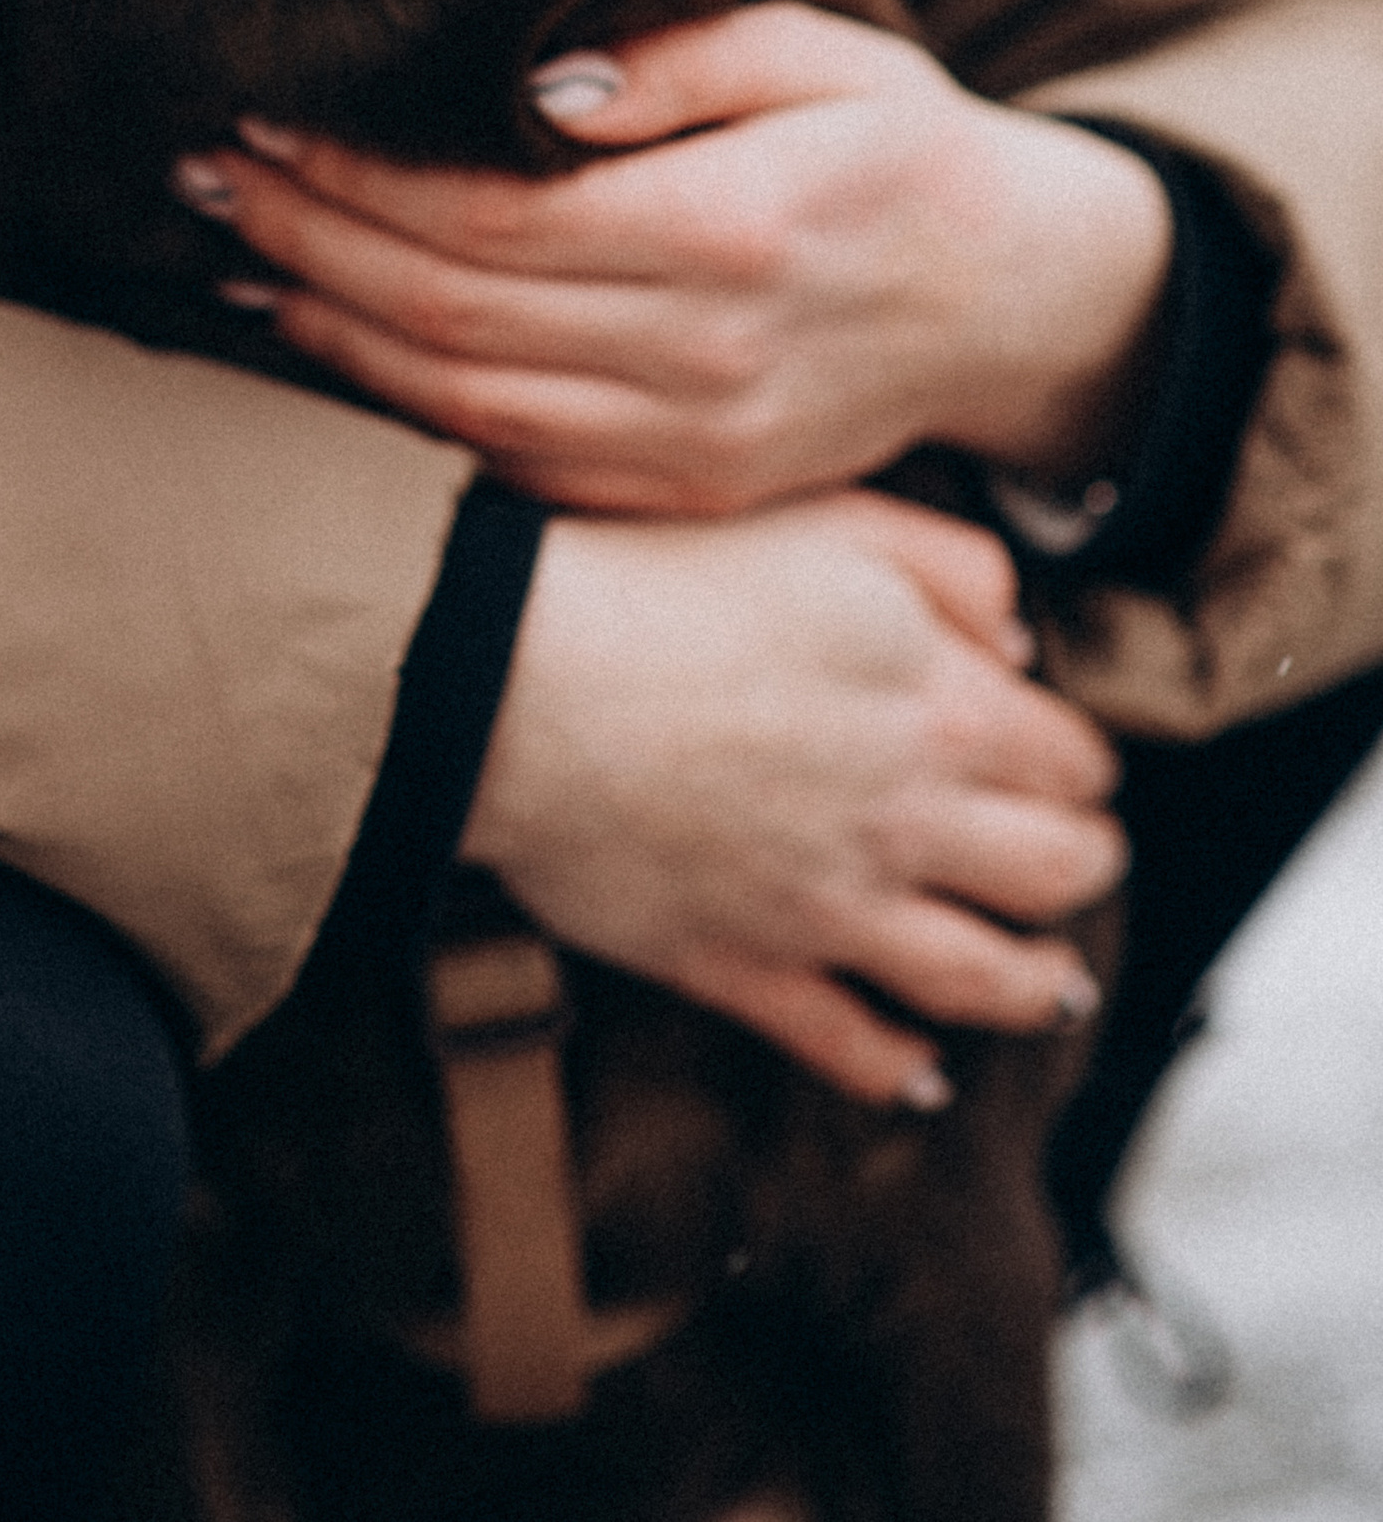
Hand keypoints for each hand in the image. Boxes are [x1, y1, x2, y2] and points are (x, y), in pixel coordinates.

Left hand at [179, 4, 1173, 514]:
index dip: (364, 175)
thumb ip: (677, 61)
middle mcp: (711, 354)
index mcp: (742, 228)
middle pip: (453, 309)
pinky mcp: (684, 493)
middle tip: (204, 174)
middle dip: (309, 238)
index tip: (266, 116)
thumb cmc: (899, 147)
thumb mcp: (823, 55)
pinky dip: (402, 408)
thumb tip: (528, 85)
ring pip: (463, 400)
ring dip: (328, 328)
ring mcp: (696, 444)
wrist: (1009, 300)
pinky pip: (511, 461)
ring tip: (235, 251)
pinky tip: (328, 343)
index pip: (498, 215)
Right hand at [461, 491, 1125, 1104]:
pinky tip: (923, 1076)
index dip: (1077, 758)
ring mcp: (830, 906)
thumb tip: (1022, 646)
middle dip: (1083, 865)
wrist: (514, 676)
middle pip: (1057, 875)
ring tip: (1058, 989)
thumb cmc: (657, 577)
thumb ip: (952, 568)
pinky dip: (898, 1070)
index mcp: (940, 706)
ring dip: (1037, 987)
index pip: (1071, 758)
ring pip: (983, 978)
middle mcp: (909, 820)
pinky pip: (849, 1045)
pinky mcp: (746, 966)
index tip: (1064, 759)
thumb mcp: (830, 521)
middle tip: (1079, 858)